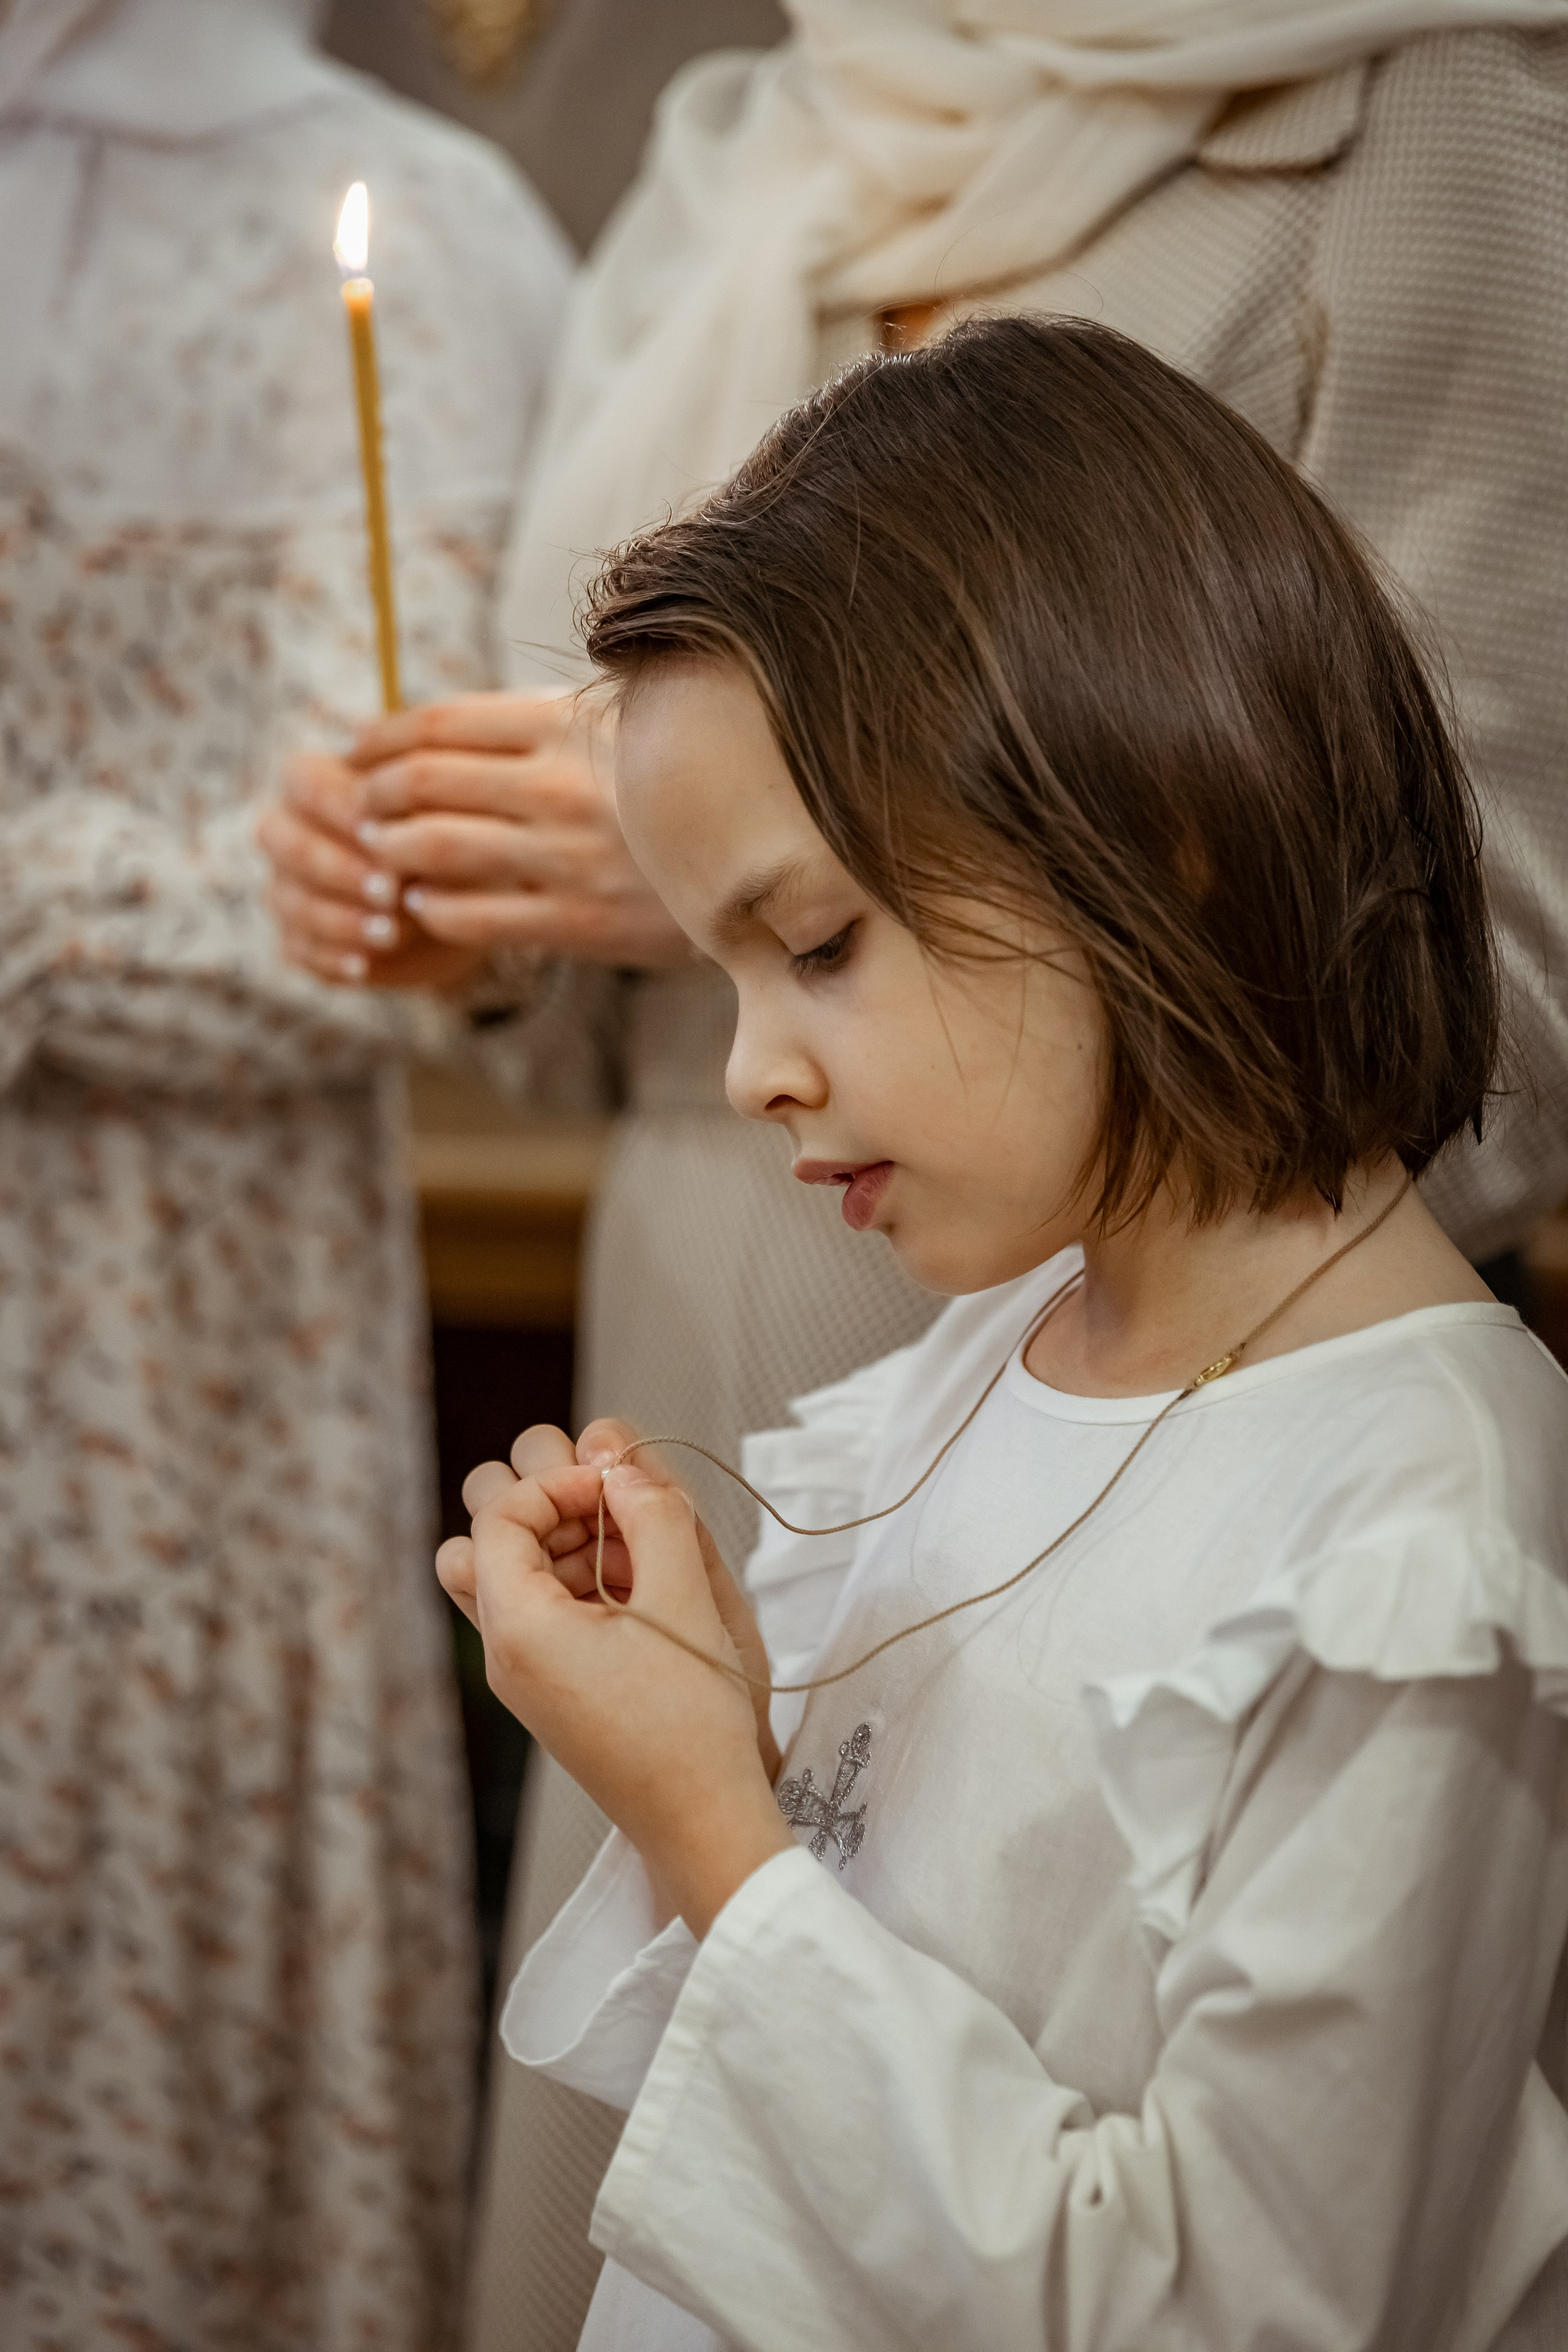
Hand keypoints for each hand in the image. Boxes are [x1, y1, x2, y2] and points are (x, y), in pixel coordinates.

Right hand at [258, 748, 483, 991]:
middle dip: (341, 870)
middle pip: (290, 846)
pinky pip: (300, 950)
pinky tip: (364, 966)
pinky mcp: (299, 938)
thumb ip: (419, 822)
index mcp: (313, 782)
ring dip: (341, 920)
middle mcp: (289, 832)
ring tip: (390, 934)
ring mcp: (288, 887)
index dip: (343, 811)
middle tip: (391, 891)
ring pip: (292, 902)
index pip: (307, 785)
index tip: (387, 833)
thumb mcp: (446, 823)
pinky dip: (331, 959)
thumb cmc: (450, 842)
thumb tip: (401, 848)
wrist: (464, 901)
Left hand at [350, 691, 694, 968]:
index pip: (439, 723)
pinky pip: (474, 917)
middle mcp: (562, 786)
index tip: (358, 751)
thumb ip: (540, 719)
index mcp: (567, 723)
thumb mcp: (619, 723)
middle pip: (424, 782)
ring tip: (379, 852)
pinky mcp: (582, 922)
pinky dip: (432, 911)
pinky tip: (422, 906)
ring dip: (389, 851)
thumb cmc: (673, 785)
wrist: (765, 864)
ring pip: (436, 849)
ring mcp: (569, 857)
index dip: (381, 738)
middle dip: (373, 796)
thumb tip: (436, 728)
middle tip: (359, 806)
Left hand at [439, 1421, 791, 1935]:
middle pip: (479, 1535)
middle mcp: (505, 1648)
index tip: (619, 1489)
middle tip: (612, 1512)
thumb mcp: (684, 1600)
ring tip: (632, 1549)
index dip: (559, 1479)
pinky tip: (636, 1585)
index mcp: (519, 1627)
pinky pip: (535, 1606)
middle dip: (543, 1502)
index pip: (499, 1510)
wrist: (700, 1821)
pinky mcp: (549, 1685)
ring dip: (561, 1539)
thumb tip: (620, 1462)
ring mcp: (523, 1670)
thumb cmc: (693, 1722)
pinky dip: (574, 1577)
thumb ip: (653, 1514)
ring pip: (504, 1568)